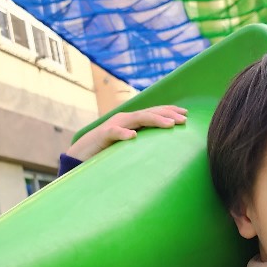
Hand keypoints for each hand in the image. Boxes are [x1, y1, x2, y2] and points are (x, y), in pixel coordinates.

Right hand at [64, 105, 187, 161]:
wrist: (79, 155)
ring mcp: (113, 126)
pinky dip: (123, 134)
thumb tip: (162, 154)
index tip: (186, 116)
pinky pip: (114, 133)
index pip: (153, 113)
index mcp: (131, 122)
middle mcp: (124, 120)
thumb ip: (142, 146)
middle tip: (184, 120)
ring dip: (154, 120)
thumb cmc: (106, 153)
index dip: (169, 112)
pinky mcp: (102, 136)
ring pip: (136, 119)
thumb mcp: (128, 148)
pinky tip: (133, 136)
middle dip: (168, 114)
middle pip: (149, 113)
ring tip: (170, 125)